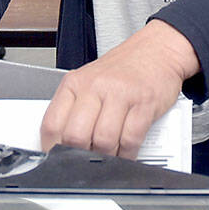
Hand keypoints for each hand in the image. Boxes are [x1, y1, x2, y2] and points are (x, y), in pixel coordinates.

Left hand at [40, 20, 197, 159]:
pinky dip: (128, 154)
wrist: (157, 50)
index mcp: (75, 83)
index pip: (52, 124)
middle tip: (88, 159)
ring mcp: (120, 94)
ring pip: (103, 141)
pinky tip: (127, 152)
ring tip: (110, 155)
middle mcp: (95, 86)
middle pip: (76, 136)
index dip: (52, 149)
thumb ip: (75, 109)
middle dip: (81, 156)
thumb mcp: (90, 81)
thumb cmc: (124, 69)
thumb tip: (63, 144)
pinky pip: (130, 139)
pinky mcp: (144, 103)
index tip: (58, 159)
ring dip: (107, 157)